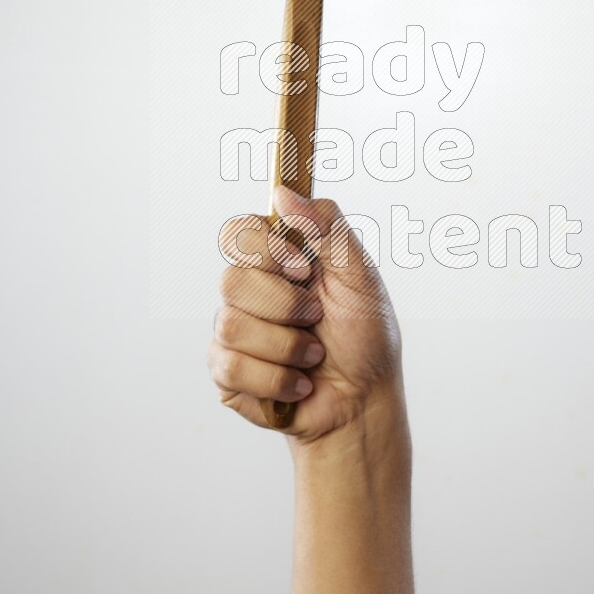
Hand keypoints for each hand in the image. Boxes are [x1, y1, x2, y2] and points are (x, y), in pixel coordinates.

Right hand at [208, 186, 403, 444]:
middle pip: (231, 280)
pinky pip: (231, 366)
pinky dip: (277, 379)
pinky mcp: (227, 374)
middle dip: (285, 305)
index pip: (240, 233)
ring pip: (231, 325)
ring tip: (314, 356)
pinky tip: (298, 384)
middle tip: (317, 318)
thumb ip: (327, 227)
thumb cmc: (366, 337)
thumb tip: (282, 193)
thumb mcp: (360, 276)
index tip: (302, 268)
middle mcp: (250, 293)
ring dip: (287, 346)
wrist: (364, 401)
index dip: (265, 250)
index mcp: (279, 262)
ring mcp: (235, 333)